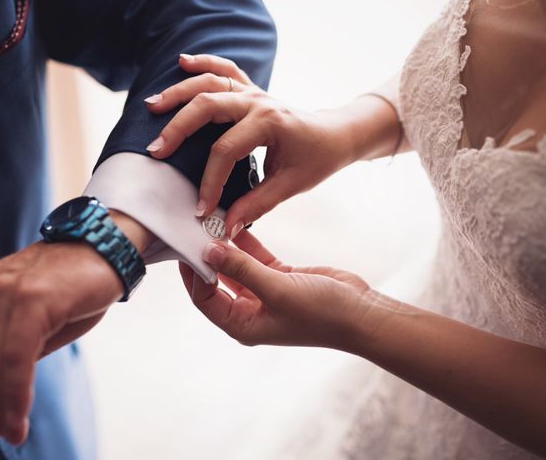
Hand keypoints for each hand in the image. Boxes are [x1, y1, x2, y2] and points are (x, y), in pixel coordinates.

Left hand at [0, 211, 153, 445]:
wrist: (108, 247)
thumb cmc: (76, 283)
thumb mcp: (35, 312)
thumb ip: (13, 343)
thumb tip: (0, 388)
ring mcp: (9, 291)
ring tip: (13, 430)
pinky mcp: (35, 298)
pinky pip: (16, 357)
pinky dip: (16, 392)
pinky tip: (22, 412)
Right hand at [145, 54, 357, 238]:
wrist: (335, 136)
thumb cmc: (317, 160)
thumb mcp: (291, 186)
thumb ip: (257, 205)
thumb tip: (225, 225)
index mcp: (269, 122)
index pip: (226, 150)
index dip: (209, 181)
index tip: (201, 209)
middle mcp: (258, 101)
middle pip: (208, 106)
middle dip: (178, 129)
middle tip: (155, 151)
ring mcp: (254, 91)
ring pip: (210, 82)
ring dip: (179, 92)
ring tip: (152, 106)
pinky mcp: (252, 89)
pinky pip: (226, 69)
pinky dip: (204, 62)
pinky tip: (182, 61)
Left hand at [178, 230, 373, 350]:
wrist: (361, 314)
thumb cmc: (322, 314)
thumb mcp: (277, 290)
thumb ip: (242, 269)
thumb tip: (209, 251)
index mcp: (243, 324)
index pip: (204, 297)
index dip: (192, 272)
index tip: (184, 244)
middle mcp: (250, 311)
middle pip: (216, 281)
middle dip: (206, 256)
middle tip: (194, 228)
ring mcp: (264, 293)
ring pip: (236, 266)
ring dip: (226, 246)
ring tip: (211, 220)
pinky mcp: (280, 278)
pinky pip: (255, 258)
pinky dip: (246, 242)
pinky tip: (236, 221)